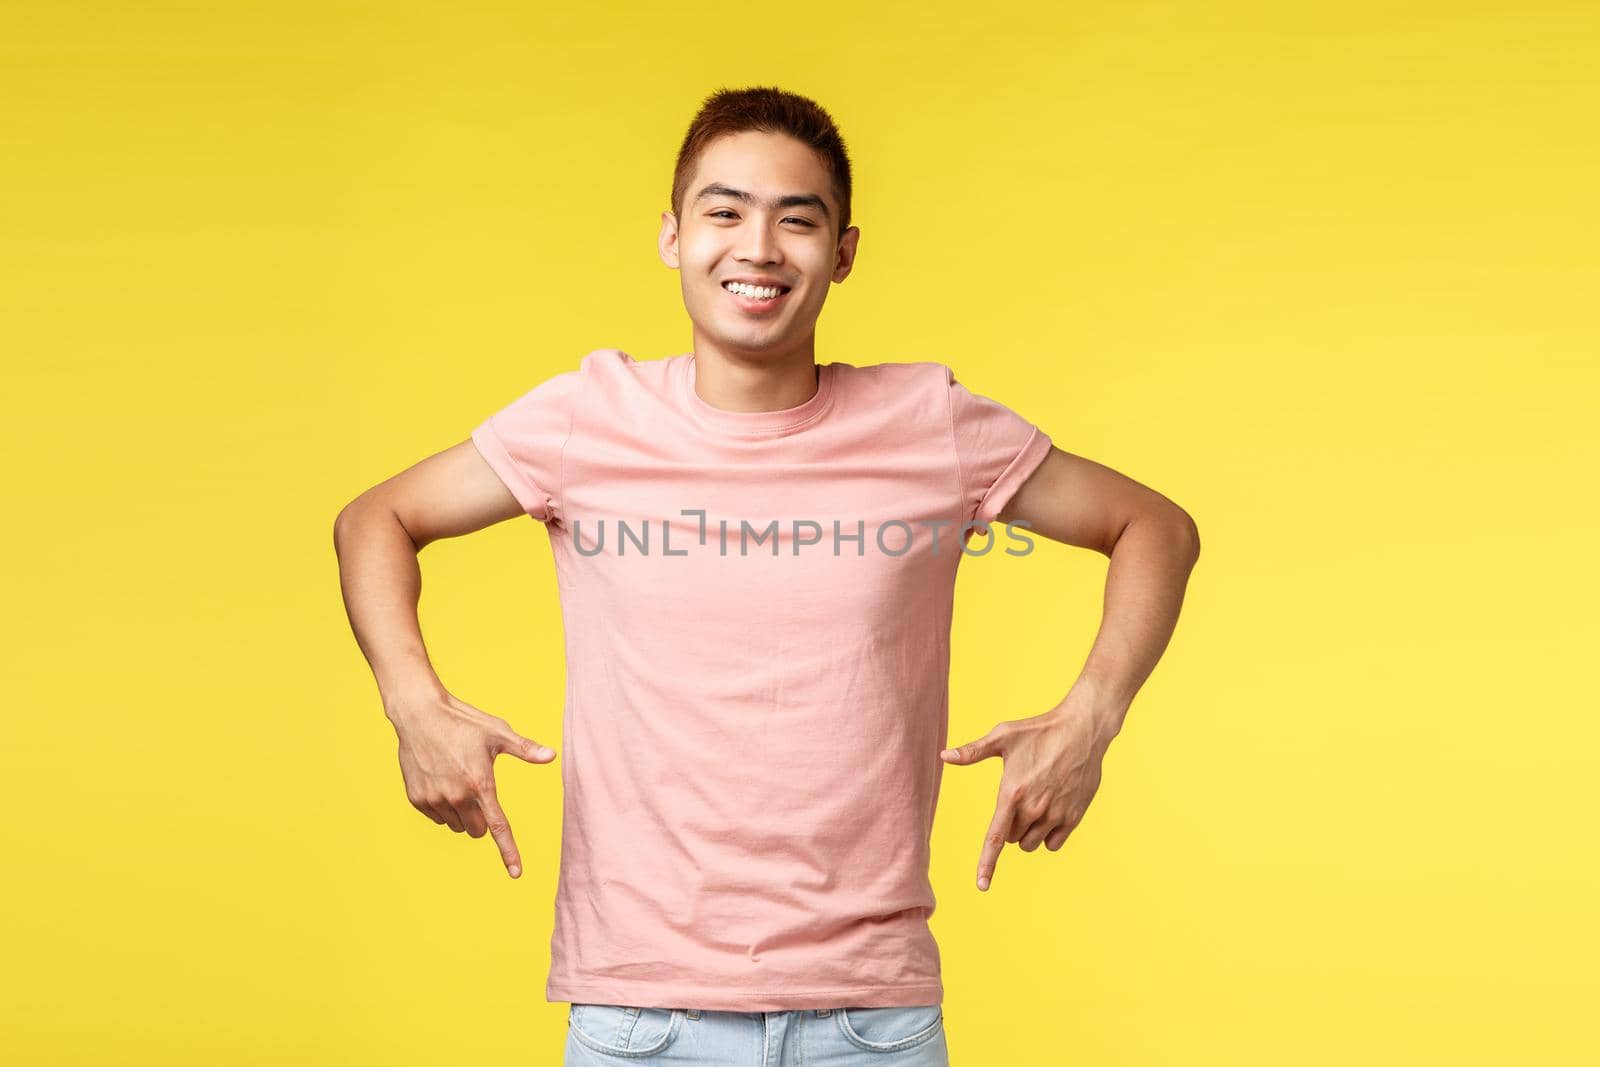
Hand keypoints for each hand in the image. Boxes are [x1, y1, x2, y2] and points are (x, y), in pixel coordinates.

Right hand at [387, 687, 557, 878]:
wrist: (420, 714)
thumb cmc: (463, 722)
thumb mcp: (497, 733)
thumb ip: (525, 749)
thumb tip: (552, 756)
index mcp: (481, 784)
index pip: (498, 827)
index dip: (508, 851)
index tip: (516, 873)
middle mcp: (457, 796)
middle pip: (478, 831)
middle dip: (482, 819)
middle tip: (478, 791)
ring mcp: (434, 799)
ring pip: (457, 826)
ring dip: (462, 813)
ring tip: (456, 779)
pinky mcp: (417, 799)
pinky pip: (437, 817)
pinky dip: (442, 807)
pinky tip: (440, 780)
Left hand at [939, 697, 1114, 890]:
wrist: (1082, 730)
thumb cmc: (1039, 730)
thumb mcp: (1003, 736)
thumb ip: (972, 751)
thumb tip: (944, 755)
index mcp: (1012, 793)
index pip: (995, 838)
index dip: (987, 864)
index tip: (981, 885)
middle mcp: (1034, 809)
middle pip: (1010, 839)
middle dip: (1009, 826)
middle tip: (1018, 797)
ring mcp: (1056, 815)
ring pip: (1030, 844)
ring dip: (1027, 832)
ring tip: (1036, 802)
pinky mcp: (1074, 818)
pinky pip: (1053, 844)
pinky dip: (1048, 835)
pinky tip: (1051, 811)